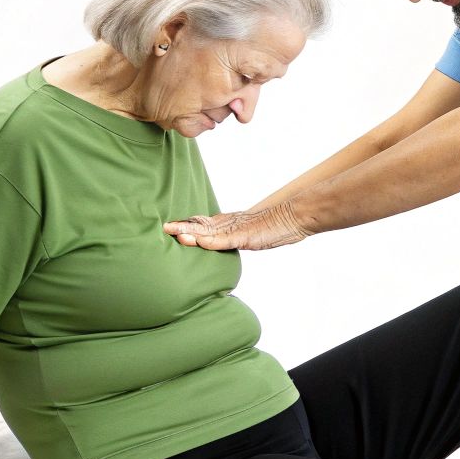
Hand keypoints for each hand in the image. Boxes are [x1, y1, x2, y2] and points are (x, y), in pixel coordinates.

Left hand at [164, 201, 311, 250]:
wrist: (295, 217)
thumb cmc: (277, 226)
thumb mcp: (254, 232)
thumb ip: (239, 234)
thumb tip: (228, 238)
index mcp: (230, 222)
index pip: (204, 223)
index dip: (187, 224)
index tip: (170, 226)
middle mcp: (229, 224)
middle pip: (201, 225)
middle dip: (182, 226)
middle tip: (164, 227)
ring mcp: (236, 230)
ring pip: (208, 232)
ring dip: (190, 232)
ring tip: (173, 231)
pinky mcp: (245, 237)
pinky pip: (223, 240)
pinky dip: (209, 241)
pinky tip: (197, 241)